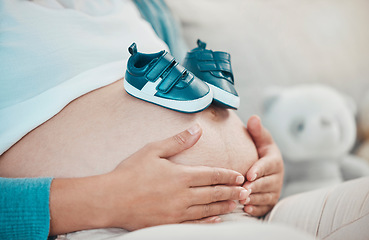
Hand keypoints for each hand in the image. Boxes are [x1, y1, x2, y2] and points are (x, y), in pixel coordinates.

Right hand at [105, 124, 247, 229]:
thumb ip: (178, 141)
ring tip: (237, 204)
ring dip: (224, 206)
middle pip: (214, 193)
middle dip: (232, 191)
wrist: (110, 199)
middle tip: (246, 191)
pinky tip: (217, 219)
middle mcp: (183, 195)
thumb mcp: (153, 150)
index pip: (211, 175)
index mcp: (180, 175)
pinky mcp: (169, 223)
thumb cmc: (130, 172)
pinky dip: (208, 221)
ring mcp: (177, 212)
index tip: (240, 176)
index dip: (227, 175)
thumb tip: (198, 129)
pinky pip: (194, 224)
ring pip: (208, 209)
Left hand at [240, 115, 283, 216]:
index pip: (267, 166)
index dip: (259, 170)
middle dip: (255, 187)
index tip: (249, 174)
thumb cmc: (259, 151)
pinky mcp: (269, 202)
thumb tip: (254, 118)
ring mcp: (274, 191)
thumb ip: (257, 131)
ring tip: (242, 200)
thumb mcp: (260, 140)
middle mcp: (276, 177)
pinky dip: (256, 209)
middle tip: (243, 190)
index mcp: (274, 161)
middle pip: (266, 183)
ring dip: (254, 199)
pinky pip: (264, 207)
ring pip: (265, 196)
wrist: (264, 169)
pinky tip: (246, 209)